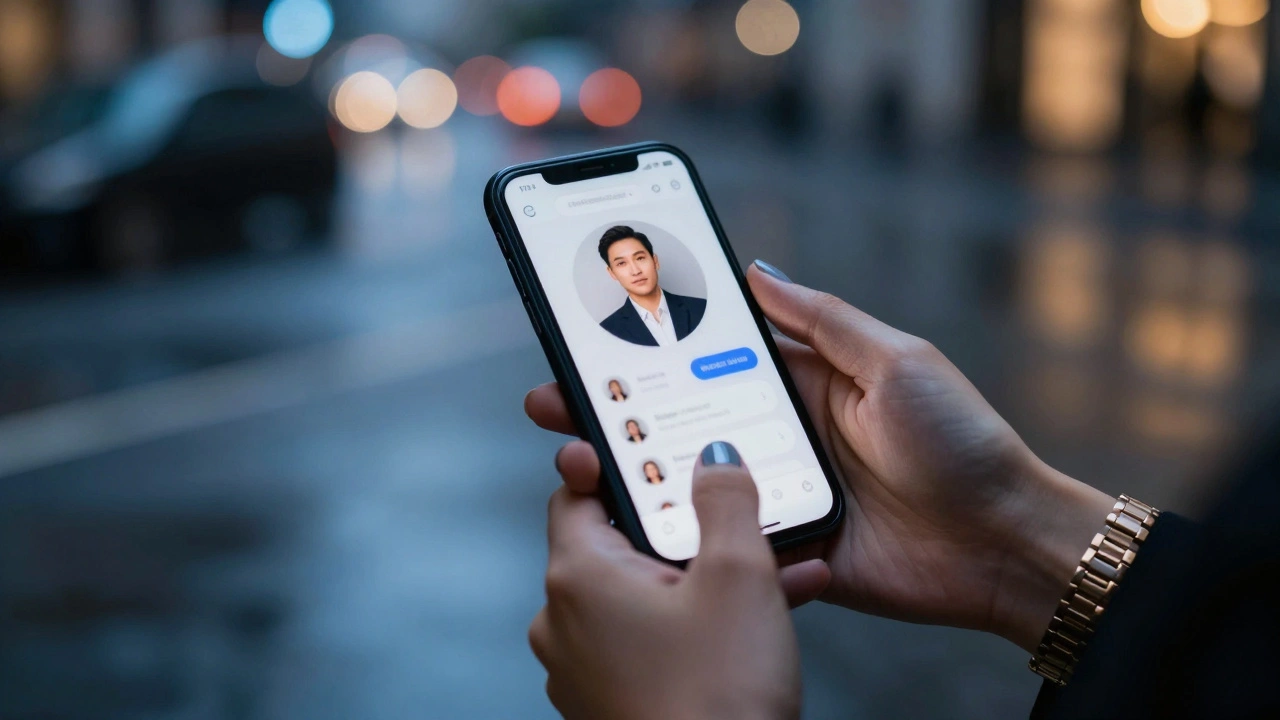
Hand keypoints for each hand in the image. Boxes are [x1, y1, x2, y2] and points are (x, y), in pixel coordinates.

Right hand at [525, 262, 1113, 652]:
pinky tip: (630, 520)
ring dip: (635, 468)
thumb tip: (757, 270)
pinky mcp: (783, 549)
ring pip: (690, 479)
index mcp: (805, 383)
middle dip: (620, 405)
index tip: (599, 327)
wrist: (1002, 544)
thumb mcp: (896, 360)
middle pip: (685, 416)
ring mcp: (777, 494)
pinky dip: (678, 533)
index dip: (657, 342)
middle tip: (558, 396)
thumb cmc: (961, 442)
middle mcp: (782, 435)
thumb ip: (824, 319)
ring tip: (578, 454)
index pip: (714, 355)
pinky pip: (721, 541)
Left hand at [529, 443, 811, 719]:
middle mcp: (565, 620)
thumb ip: (726, 501)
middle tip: (731, 512)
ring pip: (647, 597)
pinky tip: (766, 620)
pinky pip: (655, 643)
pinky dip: (699, 626)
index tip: (645, 445)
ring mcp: (585, 668)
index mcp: (578, 575)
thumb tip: (714, 457)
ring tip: (778, 567)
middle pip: (619, 544)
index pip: (576, 493)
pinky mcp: (614, 703)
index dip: (615, 464)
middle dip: (684, 529)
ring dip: (706, 579)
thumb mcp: (737, 575)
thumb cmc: (717, 696)